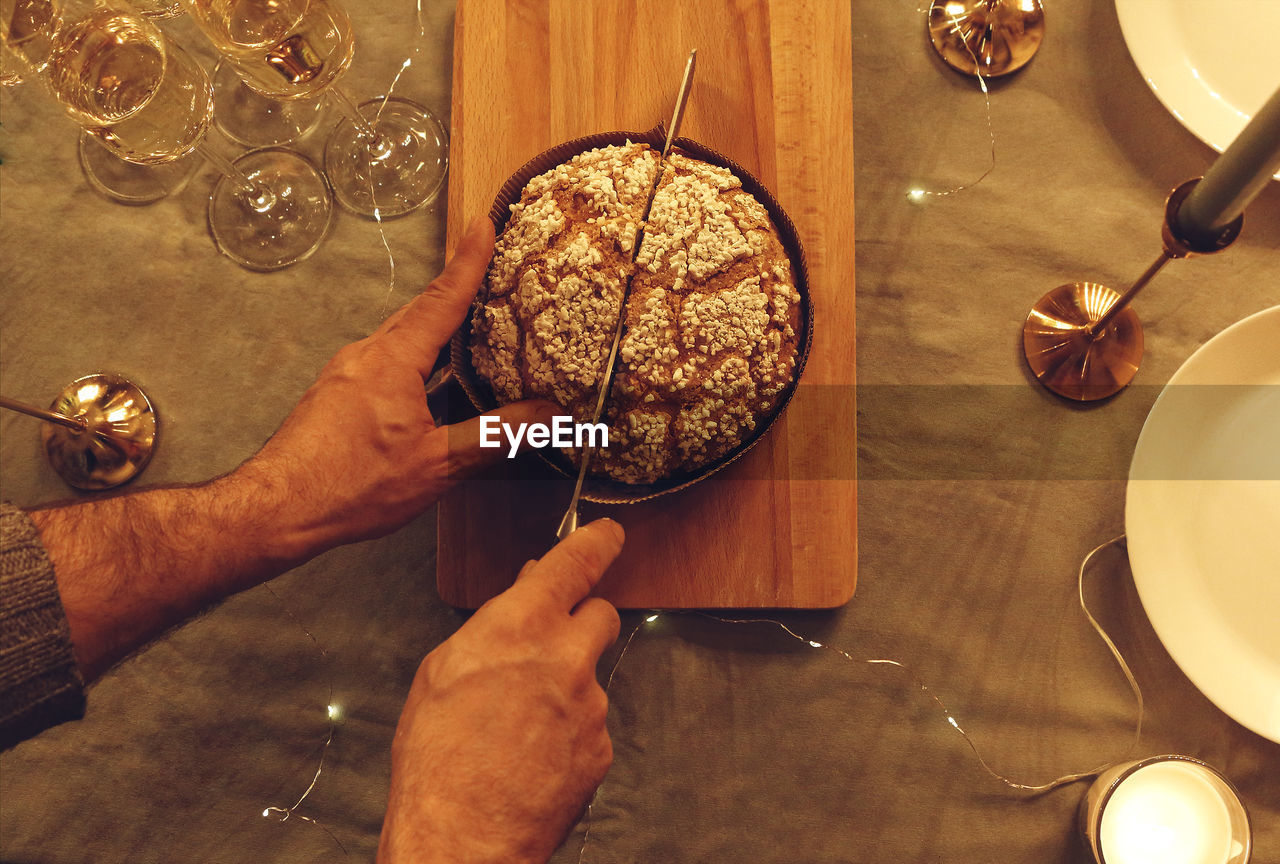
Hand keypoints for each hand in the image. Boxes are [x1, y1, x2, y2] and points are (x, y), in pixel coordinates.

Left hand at [237, 218, 556, 559]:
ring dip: (433, 331)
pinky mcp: (335, 397)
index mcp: (393, 361)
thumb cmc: (350, 486)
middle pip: (419, 313)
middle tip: (485, 272)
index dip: (469, 262)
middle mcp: (365, 356)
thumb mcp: (438, 463)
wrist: (278, 510)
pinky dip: (412, 361)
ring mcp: (345, 375)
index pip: (442, 299)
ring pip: (399, 340)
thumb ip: (496, 434)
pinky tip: (425, 387)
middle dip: (454, 291)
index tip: (485, 225)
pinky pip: (381, 364)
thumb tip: (549, 415)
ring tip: (465, 331)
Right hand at [377, 519, 624, 863]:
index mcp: (519, 625)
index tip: (609, 534)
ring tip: (516, 727)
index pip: (576, 563)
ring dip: (565, 688)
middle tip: (549, 646)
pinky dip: (568, 732)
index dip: (597, 542)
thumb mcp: (444, 670)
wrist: (462, 837)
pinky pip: (590, 723)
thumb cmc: (437, 760)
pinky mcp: (601, 745)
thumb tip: (520, 598)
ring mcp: (590, 703)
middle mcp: (565, 656)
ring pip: (589, 675)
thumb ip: (493, 625)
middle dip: (579, 622)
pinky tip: (532, 754)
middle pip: (600, 613)